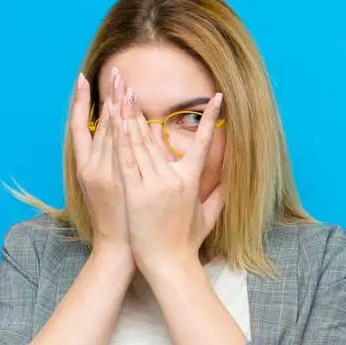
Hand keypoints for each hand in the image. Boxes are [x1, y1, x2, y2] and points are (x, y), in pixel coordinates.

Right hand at [70, 69, 132, 268]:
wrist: (119, 247)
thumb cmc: (119, 221)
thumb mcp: (106, 191)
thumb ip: (112, 167)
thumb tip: (121, 145)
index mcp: (86, 168)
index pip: (82, 127)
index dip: (81, 102)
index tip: (83, 79)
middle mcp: (91, 167)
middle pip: (100, 125)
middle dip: (107, 97)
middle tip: (114, 71)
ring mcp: (104, 173)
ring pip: (111, 133)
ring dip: (117, 107)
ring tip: (122, 82)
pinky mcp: (116, 181)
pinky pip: (120, 149)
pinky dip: (121, 129)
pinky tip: (124, 110)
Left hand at [114, 81, 226, 275]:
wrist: (168, 262)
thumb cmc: (186, 242)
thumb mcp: (208, 217)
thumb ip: (220, 196)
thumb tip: (232, 182)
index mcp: (192, 180)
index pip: (204, 143)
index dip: (211, 119)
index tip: (217, 97)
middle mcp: (173, 178)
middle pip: (156, 136)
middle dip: (143, 107)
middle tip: (134, 82)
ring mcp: (153, 184)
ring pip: (137, 143)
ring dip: (127, 115)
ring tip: (120, 91)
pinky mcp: (135, 192)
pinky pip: (125, 158)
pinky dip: (118, 137)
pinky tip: (112, 120)